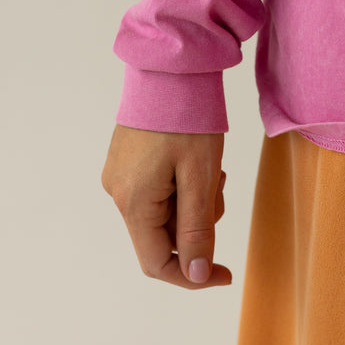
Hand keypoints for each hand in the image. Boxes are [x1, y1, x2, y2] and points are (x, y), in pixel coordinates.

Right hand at [101, 123, 231, 288]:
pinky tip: (193, 159)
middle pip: (162, 237)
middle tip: (218, 184)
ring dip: (192, 202)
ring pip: (162, 214)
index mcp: (133, 202)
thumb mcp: (200, 176)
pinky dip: (181, 186)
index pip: (157, 264)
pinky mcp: (126, 162)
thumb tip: (196, 275)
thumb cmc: (187, 118)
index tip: (226, 273)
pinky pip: (156, 192)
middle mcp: (118, 193)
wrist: (169, 67)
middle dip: (197, 224)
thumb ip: (196, 229)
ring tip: (208, 166)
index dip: (193, 277)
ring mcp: (119, 176)